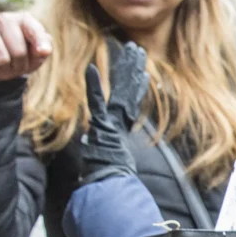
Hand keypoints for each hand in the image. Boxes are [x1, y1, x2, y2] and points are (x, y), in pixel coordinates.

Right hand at [0, 11, 52, 79]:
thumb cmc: (21, 54)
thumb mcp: (37, 53)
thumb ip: (44, 48)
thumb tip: (43, 50)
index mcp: (23, 19)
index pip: (34, 31)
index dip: (40, 44)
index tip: (43, 52)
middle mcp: (4, 19)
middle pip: (19, 52)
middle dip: (20, 65)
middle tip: (17, 65)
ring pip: (2, 59)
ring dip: (6, 69)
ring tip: (5, 64)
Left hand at [60, 63, 136, 184]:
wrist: (110, 185)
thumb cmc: (107, 178)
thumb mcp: (106, 162)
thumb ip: (105, 153)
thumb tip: (96, 150)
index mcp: (118, 128)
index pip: (129, 102)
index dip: (136, 87)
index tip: (144, 74)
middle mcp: (118, 122)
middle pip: (128, 89)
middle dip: (133, 69)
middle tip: (138, 51)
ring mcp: (112, 122)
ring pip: (120, 89)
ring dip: (125, 68)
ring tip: (133, 50)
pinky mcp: (103, 125)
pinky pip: (96, 102)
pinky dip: (94, 87)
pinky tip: (92, 69)